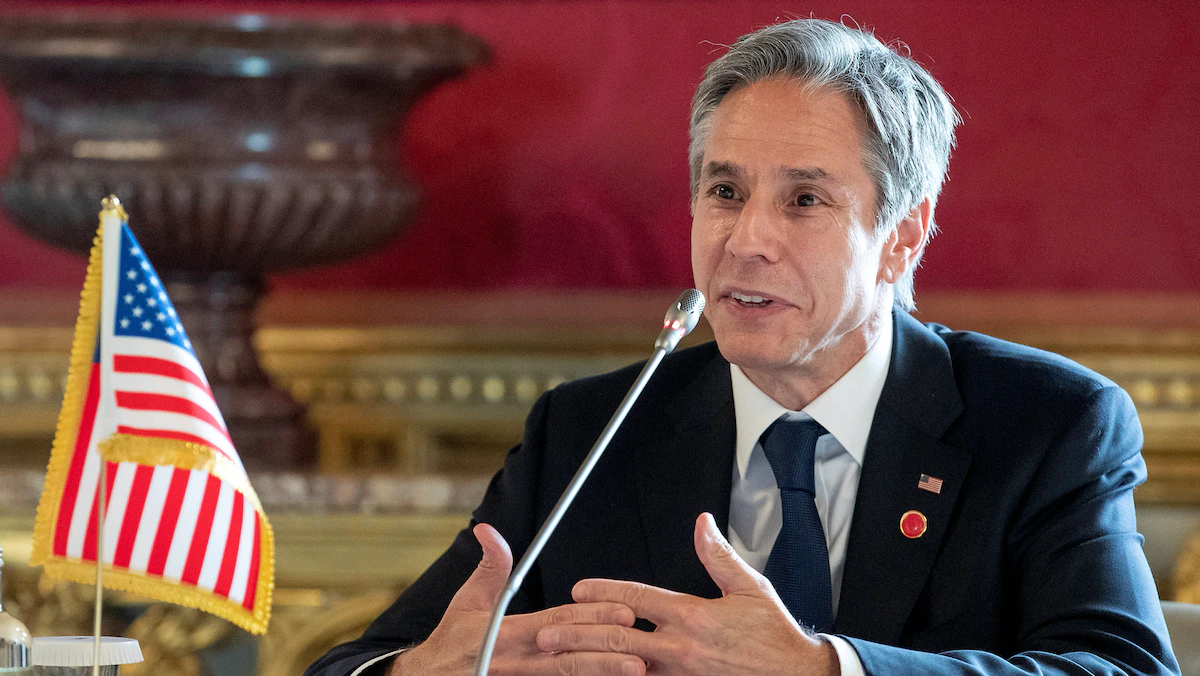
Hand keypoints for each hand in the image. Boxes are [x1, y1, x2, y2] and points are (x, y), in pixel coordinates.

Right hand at [391, 523, 646, 675]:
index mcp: (508, 633)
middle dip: (607, 648)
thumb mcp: (467, 601)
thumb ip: (489, 567)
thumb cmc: (452, 641)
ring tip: (638, 670)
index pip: (558, 622)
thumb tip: (488, 529)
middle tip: (642, 644)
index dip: (592, 616)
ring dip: (604, 672)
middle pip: (571, 655)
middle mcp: (519, 661)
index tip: (624, 611)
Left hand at [536, 513, 839, 675]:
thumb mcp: (750, 588)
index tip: (578, 589)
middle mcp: (681, 648)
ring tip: (559, 662)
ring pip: (623, 669)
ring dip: (590, 665)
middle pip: (618, 638)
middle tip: (548, 633)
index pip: (638, 599)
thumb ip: (719, 556)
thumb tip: (701, 523)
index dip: (604, 593)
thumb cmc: (773, 635)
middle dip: (579, 635)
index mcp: (692, 617)